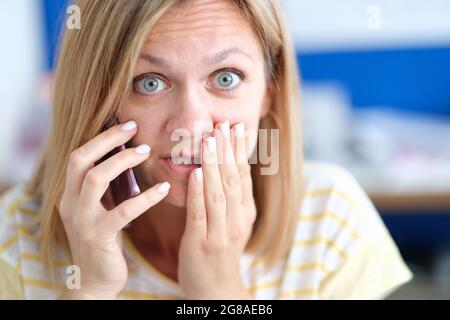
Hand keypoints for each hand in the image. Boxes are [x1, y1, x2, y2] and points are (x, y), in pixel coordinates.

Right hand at [58, 120, 170, 298]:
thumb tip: (129, 157)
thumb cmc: (103, 241)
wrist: (94, 281)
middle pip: (80, 160)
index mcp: (70, 195)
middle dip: (107, 140)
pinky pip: (123, 211)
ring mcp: (81, 220)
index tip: (126, 124)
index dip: (101, 138)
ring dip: (123, 162)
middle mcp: (70, 204)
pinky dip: (146, 198)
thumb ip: (106, 188)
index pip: (78, 156)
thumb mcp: (99, 210)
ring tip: (147, 152)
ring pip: (96, 179)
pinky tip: (164, 190)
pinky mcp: (98, 236)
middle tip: (134, 128)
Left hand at [178, 121, 256, 298]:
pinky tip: (196, 173)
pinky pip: (200, 214)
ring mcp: (221, 232)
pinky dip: (198, 193)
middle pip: (233, 179)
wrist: (216, 288)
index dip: (239, 150)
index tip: (235, 127)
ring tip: (210, 141)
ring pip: (218, 193)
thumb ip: (230, 196)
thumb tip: (225, 165)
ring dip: (214, 165)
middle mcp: (238, 220)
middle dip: (228, 150)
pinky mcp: (201, 243)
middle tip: (223, 125)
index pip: (243, 175)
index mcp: (246, 212)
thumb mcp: (233, 222)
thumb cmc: (220, 250)